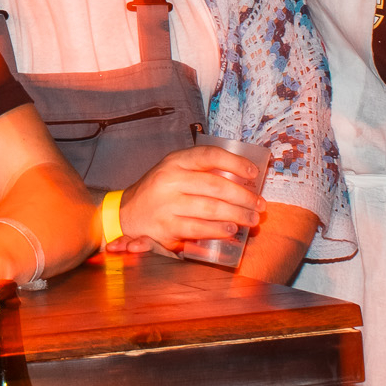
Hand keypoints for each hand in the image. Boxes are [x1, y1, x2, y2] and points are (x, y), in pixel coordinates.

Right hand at [118, 146, 263, 251]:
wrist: (126, 212)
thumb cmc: (158, 190)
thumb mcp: (173, 170)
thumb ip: (200, 171)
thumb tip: (242, 179)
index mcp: (175, 161)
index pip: (209, 155)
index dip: (235, 163)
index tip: (254, 172)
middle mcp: (170, 179)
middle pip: (215, 186)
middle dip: (243, 196)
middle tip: (259, 204)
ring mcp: (167, 204)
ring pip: (210, 208)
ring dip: (237, 215)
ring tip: (252, 218)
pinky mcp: (166, 227)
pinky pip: (198, 228)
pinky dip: (217, 230)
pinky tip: (231, 230)